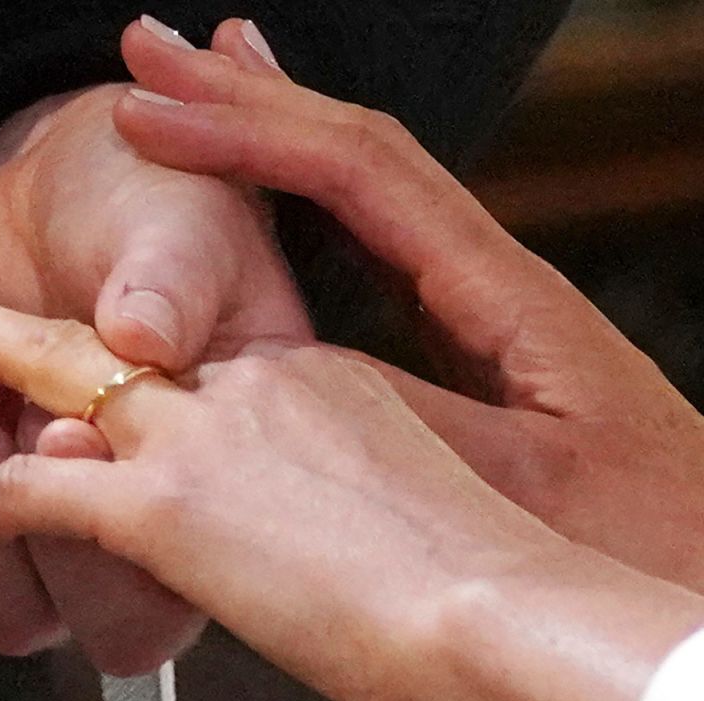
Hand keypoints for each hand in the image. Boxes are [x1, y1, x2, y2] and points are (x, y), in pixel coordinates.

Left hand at [0, 77, 312, 671]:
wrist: (73, 177)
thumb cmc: (155, 203)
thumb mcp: (185, 227)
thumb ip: (174, 282)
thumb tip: (147, 336)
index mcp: (222, 476)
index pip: (181, 584)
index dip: (119, 544)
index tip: (63, 430)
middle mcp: (141, 514)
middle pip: (94, 621)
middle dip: (35, 530)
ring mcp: (52, 513)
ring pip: (5, 606)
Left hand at [0, 289, 703, 700]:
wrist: (497, 602)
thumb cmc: (472, 555)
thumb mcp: (386, 471)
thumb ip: (310, 450)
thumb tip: (261, 484)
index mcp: (298, 372)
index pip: (171, 359)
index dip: (96, 362)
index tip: (60, 374)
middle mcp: (238, 387)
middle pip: (88, 364)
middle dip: (4, 360)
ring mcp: (194, 438)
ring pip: (48, 426)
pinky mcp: (156, 506)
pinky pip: (22, 493)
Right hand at [108, 18, 703, 590]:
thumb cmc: (645, 546)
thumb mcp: (517, 488)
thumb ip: (397, 421)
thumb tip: (273, 376)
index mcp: (506, 292)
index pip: (357, 172)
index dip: (248, 133)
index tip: (155, 119)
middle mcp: (492, 277)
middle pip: (354, 150)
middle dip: (245, 98)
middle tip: (152, 56)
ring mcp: (482, 305)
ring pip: (361, 184)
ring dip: (268, 131)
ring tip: (197, 94)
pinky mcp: (470, 345)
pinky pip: (368, 238)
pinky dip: (298, 193)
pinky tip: (268, 187)